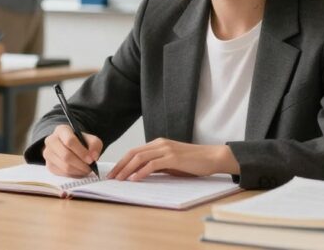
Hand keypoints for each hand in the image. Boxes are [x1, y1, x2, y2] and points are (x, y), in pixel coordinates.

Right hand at [43, 124, 103, 177]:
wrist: (70, 147)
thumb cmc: (80, 142)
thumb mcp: (90, 139)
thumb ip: (95, 145)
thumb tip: (93, 156)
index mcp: (61, 130)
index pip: (69, 141)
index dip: (81, 152)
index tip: (91, 159)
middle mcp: (51, 140)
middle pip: (65, 155)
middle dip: (80, 164)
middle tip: (90, 167)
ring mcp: (48, 153)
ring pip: (64, 166)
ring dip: (78, 171)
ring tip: (86, 169)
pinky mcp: (49, 165)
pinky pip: (62, 174)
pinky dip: (74, 175)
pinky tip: (79, 171)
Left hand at [107, 138, 237, 181]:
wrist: (212, 157)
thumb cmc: (193, 162)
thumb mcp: (171, 163)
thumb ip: (156, 166)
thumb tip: (140, 174)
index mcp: (157, 144)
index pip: (134, 151)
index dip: (122, 162)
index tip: (114, 173)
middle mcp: (159, 144)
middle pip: (133, 153)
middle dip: (120, 166)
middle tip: (111, 177)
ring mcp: (166, 149)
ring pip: (139, 158)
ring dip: (127, 169)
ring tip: (119, 180)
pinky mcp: (173, 157)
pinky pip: (152, 164)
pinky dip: (141, 172)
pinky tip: (134, 179)